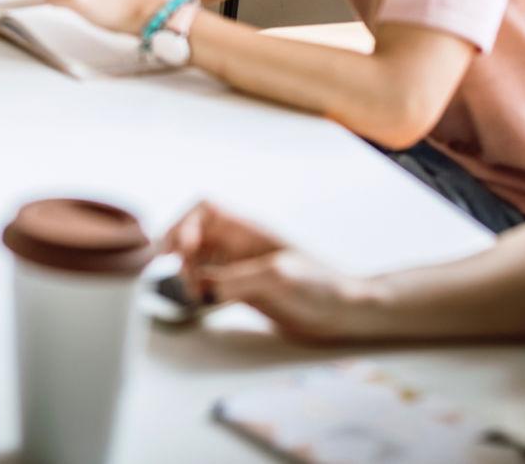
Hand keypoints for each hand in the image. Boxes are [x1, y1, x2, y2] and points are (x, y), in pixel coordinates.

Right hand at [162, 201, 374, 341]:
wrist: (347, 313)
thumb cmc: (323, 286)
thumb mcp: (278, 276)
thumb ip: (235, 278)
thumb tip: (201, 286)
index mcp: (248, 230)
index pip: (204, 210)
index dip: (185, 225)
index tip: (182, 252)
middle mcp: (239, 245)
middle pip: (192, 234)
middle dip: (177, 250)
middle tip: (177, 275)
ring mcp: (240, 268)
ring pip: (196, 260)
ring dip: (185, 274)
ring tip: (192, 295)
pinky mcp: (243, 292)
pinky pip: (208, 285)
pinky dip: (197, 292)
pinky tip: (200, 305)